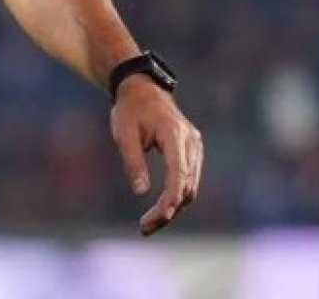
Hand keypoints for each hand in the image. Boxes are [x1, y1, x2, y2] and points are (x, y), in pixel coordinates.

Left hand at [110, 75, 203, 235]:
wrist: (143, 90)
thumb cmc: (130, 111)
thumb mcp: (123, 133)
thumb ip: (133, 161)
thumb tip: (141, 192)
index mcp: (174, 135)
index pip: (178, 175)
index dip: (169, 200)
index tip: (156, 218)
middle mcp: (191, 143)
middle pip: (186, 187)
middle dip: (168, 211)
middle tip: (145, 228)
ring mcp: (195, 147)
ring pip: (190, 187)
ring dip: (173, 208)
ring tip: (149, 224)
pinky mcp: (192, 152)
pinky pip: (188, 180)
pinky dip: (177, 197)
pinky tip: (161, 209)